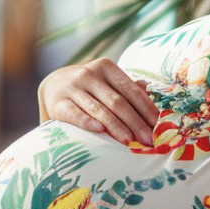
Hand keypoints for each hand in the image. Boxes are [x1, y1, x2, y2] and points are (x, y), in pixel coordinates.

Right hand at [38, 59, 159, 145]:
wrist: (53, 85)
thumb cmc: (88, 87)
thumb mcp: (106, 81)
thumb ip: (126, 87)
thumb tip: (149, 89)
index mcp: (105, 67)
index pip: (129, 89)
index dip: (145, 107)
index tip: (157, 125)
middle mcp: (88, 74)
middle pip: (117, 101)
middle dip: (135, 122)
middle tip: (147, 139)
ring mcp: (72, 88)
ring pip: (98, 109)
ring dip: (116, 126)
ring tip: (128, 141)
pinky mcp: (58, 103)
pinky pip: (75, 114)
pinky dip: (87, 122)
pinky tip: (99, 131)